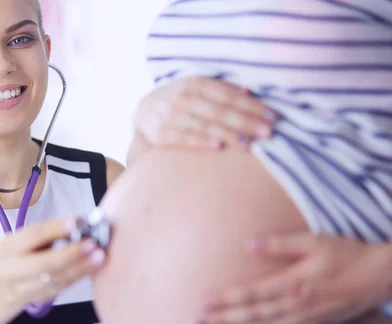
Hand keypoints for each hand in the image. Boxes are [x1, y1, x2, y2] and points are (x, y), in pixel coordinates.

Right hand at [0, 218, 105, 305]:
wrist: (3, 286)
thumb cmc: (20, 255)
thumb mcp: (23, 240)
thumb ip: (48, 233)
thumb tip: (79, 223)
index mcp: (7, 248)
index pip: (32, 236)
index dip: (54, 229)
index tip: (74, 223)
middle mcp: (13, 269)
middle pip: (43, 263)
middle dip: (70, 253)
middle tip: (91, 244)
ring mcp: (25, 287)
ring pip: (56, 278)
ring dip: (81, 267)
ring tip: (99, 256)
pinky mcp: (40, 298)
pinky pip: (62, 287)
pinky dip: (79, 276)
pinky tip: (93, 267)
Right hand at [133, 76, 277, 150]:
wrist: (143, 112)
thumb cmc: (180, 101)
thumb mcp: (198, 88)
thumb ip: (223, 89)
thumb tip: (250, 92)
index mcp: (195, 83)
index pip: (228, 95)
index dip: (252, 106)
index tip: (273, 116)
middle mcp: (183, 98)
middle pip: (219, 111)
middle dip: (246, 122)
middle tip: (268, 132)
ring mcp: (170, 116)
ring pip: (204, 126)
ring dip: (229, 135)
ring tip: (250, 144)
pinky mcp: (160, 134)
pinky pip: (184, 139)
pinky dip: (201, 143)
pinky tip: (218, 147)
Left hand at [198, 232, 391, 323]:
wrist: (380, 277)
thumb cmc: (347, 254)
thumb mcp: (315, 241)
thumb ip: (280, 243)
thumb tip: (249, 244)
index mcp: (293, 283)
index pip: (251, 293)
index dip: (225, 299)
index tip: (202, 302)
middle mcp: (296, 304)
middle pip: (252, 315)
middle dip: (223, 320)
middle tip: (198, 323)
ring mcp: (304, 318)